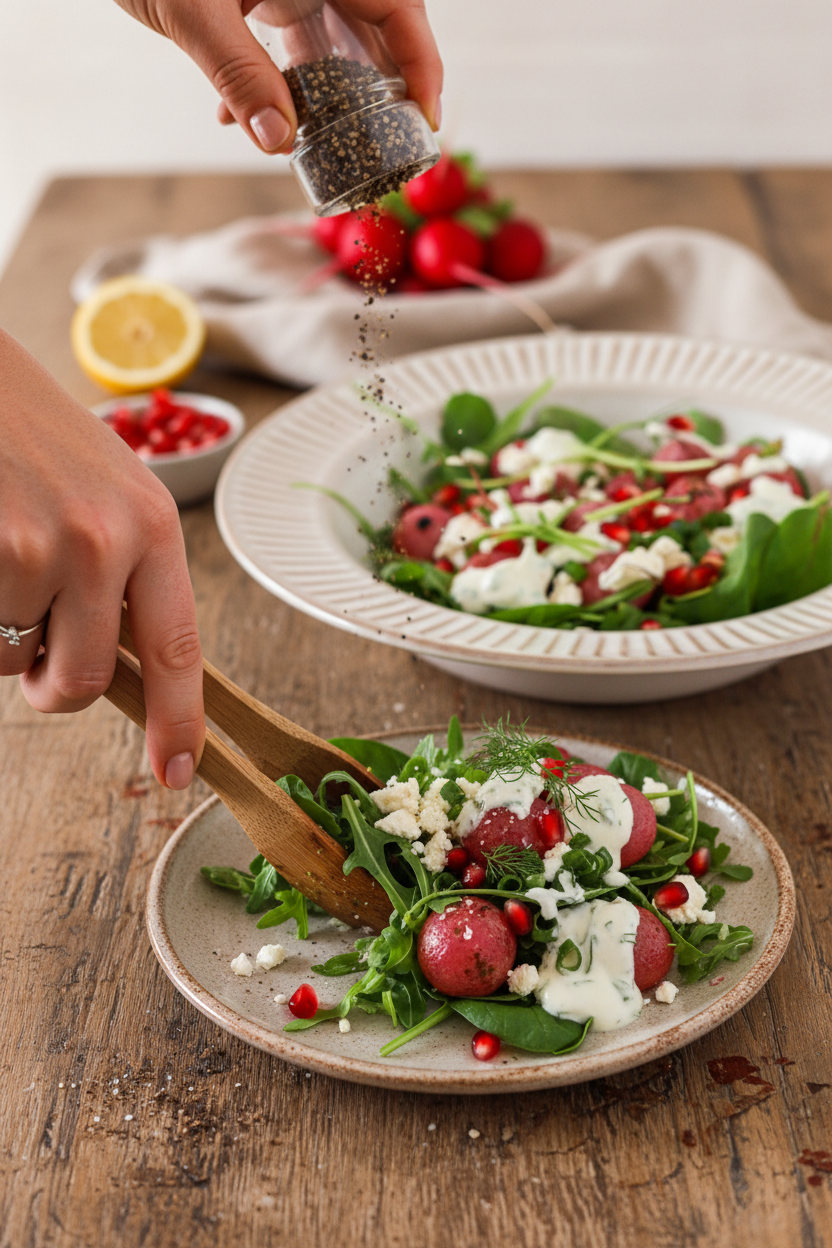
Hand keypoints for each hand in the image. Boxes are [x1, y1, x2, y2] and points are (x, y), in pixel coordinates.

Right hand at [0, 330, 204, 788]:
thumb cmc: (30, 433)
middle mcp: (106, 541)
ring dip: (2, 632)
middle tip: (35, 648)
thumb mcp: (105, 489)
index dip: (180, 722)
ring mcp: (40, 549)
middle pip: (87, 681)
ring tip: (0, 552)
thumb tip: (122, 667)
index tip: (179, 771)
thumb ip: (124, 572)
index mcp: (152, 525)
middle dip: (54, 687)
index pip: (178, 649)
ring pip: (15, 660)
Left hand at [115, 0, 441, 153]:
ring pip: (337, 38)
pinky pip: (294, 40)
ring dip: (331, 98)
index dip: (422, 63)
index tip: (425, 120)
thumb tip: (278, 142)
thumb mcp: (190, 9)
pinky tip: (249, 120)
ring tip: (324, 149)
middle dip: (382, 92)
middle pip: (378, 27)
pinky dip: (283, 84)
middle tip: (384, 150)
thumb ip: (236, 73)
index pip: (398, 6)